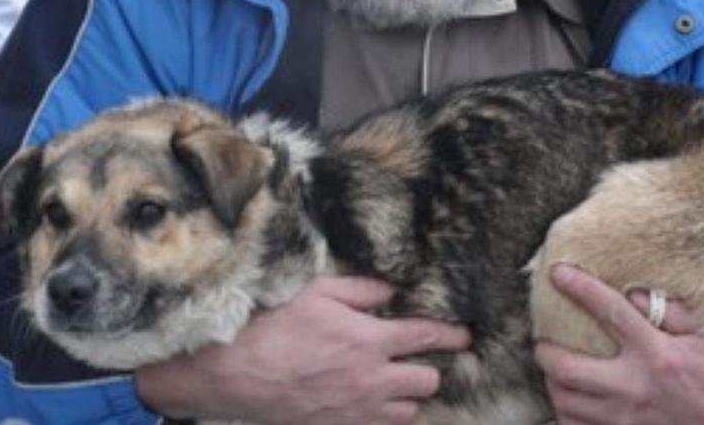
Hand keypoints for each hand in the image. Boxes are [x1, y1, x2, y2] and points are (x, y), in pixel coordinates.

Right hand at [135, 275, 469, 424]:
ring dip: (407, 395)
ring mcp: (358, 410)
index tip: (464, 335)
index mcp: (369, 340)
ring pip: (408, 411)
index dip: (450, 335)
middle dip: (429, 368)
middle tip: (416, 357)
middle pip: (427, 381)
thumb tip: (390, 291)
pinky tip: (370, 401)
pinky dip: (384, 416)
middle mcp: (372, 379)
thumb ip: (361, 290)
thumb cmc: (276, 325)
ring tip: (393, 380)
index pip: (425, 337)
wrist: (239, 373)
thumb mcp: (318, 291)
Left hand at [534, 265, 703, 424]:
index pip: (609, 311)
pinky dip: (564, 412)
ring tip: (552, 367)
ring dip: (552, 381)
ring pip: (565, 401)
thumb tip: (633, 293)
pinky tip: (567, 398)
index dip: (580, 288)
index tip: (557, 273)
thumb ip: (676, 312)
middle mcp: (634, 386)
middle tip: (541, 339)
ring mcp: (625, 419)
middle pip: (568, 369)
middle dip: (545, 350)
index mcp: (656, 354)